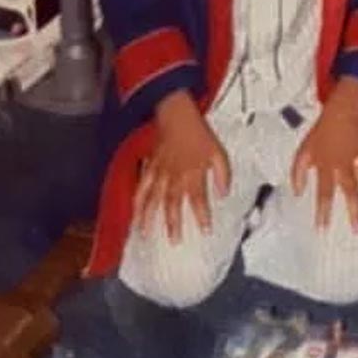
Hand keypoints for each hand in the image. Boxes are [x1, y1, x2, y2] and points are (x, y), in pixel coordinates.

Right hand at [134, 91, 230, 242]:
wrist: (178, 116)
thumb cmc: (199, 134)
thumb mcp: (219, 152)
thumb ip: (223, 174)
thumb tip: (223, 193)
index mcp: (193, 173)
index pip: (198, 200)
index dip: (202, 216)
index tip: (205, 230)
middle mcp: (175, 176)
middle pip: (173, 204)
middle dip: (174, 224)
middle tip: (174, 241)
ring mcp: (160, 173)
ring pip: (153, 199)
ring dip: (149, 218)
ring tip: (146, 234)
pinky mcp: (150, 167)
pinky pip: (142, 187)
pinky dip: (137, 201)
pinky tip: (135, 213)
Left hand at [290, 77, 357, 232]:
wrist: (342, 110)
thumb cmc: (321, 131)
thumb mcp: (304, 149)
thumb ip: (298, 172)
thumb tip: (297, 193)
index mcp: (326, 165)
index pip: (324, 192)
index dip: (323, 210)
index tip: (323, 229)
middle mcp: (344, 165)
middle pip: (351, 191)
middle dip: (355, 212)